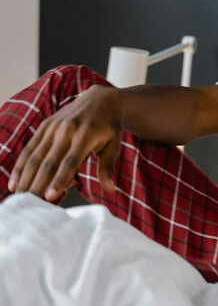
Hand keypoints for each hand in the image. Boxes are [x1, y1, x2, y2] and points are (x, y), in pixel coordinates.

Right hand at [8, 84, 122, 201]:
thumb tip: (110, 189)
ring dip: (25, 178)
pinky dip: (21, 166)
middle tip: (30, 204)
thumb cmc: (110, 128)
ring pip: (35, 156)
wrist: (101, 100)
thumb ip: (108, 166)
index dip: (59, 180)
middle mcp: (65, 130)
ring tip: (20, 198)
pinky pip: (30, 149)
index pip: (69, 162)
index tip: (50, 196)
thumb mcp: (114, 145)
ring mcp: (52, 128)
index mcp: (84, 135)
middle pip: (48, 162)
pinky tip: (15, 182)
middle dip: (38, 184)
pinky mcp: (45, 127)